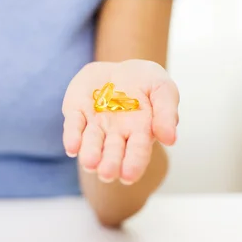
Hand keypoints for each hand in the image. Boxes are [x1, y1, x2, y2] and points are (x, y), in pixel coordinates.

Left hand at [62, 60, 178, 184]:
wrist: (120, 65)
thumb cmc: (146, 81)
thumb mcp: (163, 89)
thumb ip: (166, 113)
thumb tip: (170, 140)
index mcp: (140, 131)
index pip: (137, 151)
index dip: (133, 164)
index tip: (128, 176)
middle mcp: (115, 133)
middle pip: (112, 151)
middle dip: (109, 163)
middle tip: (106, 174)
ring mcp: (95, 124)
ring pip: (91, 142)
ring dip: (89, 153)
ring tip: (90, 163)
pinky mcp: (76, 111)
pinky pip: (73, 125)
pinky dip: (71, 136)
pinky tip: (72, 148)